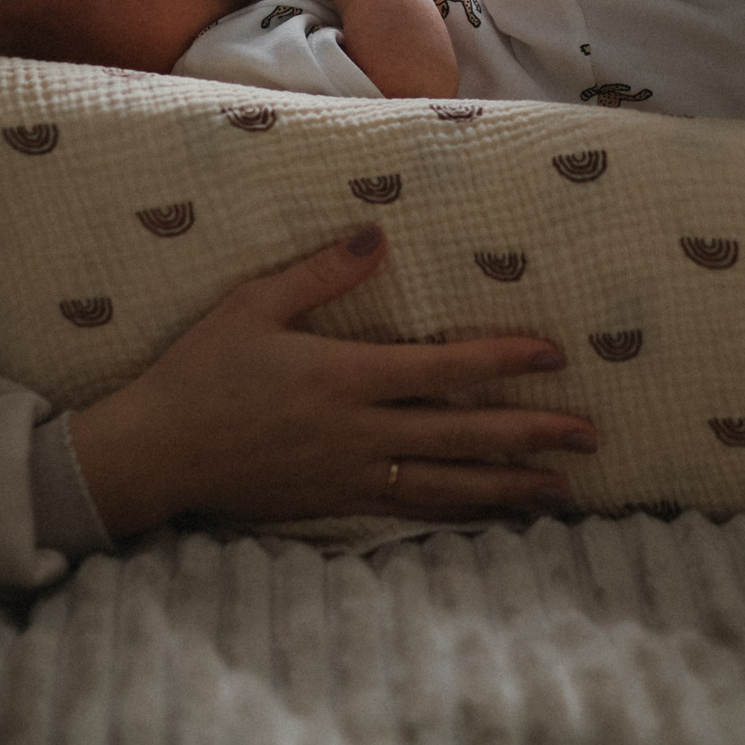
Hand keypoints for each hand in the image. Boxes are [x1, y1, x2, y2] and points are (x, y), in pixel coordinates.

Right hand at [67, 226, 590, 535]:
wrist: (156, 453)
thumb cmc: (200, 371)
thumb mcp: (253, 305)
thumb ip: (321, 271)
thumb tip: (378, 231)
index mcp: (344, 375)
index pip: (443, 368)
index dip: (503, 360)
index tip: (554, 355)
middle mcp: (359, 431)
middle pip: (462, 434)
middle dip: (530, 432)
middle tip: (589, 433)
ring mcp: (350, 475)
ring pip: (446, 484)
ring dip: (508, 485)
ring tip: (561, 488)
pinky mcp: (335, 504)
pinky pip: (410, 510)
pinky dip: (457, 512)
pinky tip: (488, 513)